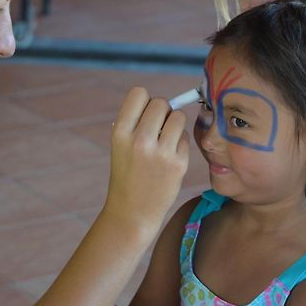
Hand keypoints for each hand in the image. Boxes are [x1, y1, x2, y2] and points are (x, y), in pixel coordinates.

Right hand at [105, 87, 188, 232]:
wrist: (132, 212)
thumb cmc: (127, 173)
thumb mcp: (120, 145)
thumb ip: (136, 121)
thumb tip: (163, 102)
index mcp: (120, 132)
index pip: (139, 93)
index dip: (145, 100)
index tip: (146, 113)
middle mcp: (140, 140)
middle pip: (161, 102)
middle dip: (162, 111)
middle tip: (158, 128)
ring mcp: (161, 152)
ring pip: (178, 116)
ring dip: (174, 124)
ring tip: (165, 140)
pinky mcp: (178, 163)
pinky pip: (185, 137)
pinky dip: (179, 142)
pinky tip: (169, 157)